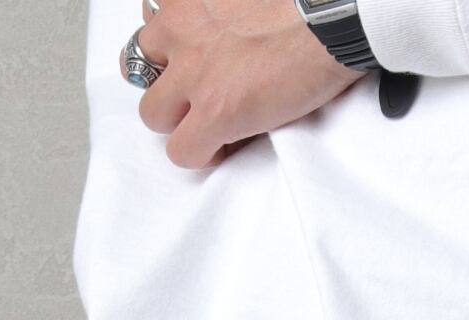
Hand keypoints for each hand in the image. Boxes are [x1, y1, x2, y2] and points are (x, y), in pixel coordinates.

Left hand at [132, 0, 362, 168]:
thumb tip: (228, 27)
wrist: (329, 18)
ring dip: (178, 122)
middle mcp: (179, 28)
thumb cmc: (302, 2)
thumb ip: (221, 10)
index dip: (169, 47)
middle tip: (195, 93)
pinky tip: (225, 146)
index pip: (151, 20)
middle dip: (165, 83)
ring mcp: (192, 74)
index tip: (190, 57)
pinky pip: (182, 152)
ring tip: (209, 124)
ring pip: (153, 114)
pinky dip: (201, 155)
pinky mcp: (214, 113)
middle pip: (139, 68)